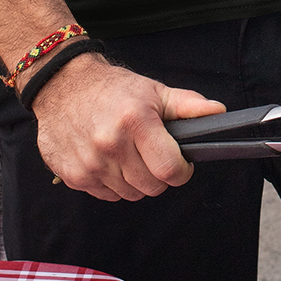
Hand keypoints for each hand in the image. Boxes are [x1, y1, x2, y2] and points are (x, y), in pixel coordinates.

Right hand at [28, 52, 225, 202]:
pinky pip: (107, 195)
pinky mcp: (73, 176)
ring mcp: (90, 163)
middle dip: (159, 175)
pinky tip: (108, 160)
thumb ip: (188, 105)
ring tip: (128, 154)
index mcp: (135, 122)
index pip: (170, 170)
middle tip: (152, 155)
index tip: (180, 163)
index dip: (181, 171)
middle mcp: (110, 145)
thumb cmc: (111, 89)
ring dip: (135, 180)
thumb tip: (218, 112)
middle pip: (152, 187)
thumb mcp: (153, 91)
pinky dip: (113, 183)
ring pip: (131, 194)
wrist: (61, 85)